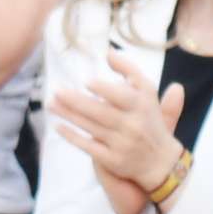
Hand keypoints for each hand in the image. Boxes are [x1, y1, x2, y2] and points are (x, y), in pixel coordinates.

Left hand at [53, 53, 187, 213]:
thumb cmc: (149, 118)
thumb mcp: (147, 91)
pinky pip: (89, 147)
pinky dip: (73, 137)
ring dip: (69, 115)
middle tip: (57, 90)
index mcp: (141, 106)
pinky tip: (59, 126)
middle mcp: (132, 125)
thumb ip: (129, 70)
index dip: (104, 89)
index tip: (86, 81)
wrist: (161, 161)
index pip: (122, 97)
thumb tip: (108, 52)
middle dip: (76, 102)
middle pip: (101, 112)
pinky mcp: (113, 160)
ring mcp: (122, 144)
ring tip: (51, 104)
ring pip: (91, 127)